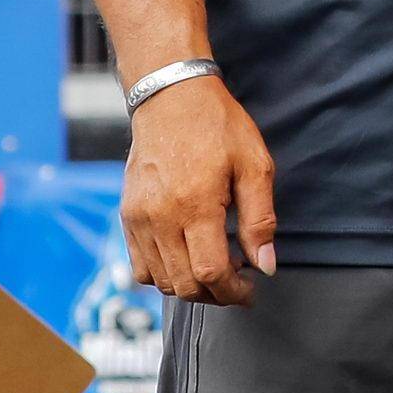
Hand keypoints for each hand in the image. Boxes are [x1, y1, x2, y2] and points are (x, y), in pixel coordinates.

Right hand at [123, 75, 276, 306]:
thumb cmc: (217, 126)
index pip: (211, 272)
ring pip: (160, 281)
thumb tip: (265, 266)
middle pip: (184, 284)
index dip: (233, 292)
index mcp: (195, 204)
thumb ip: (259, 219)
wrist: (171, 98)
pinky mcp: (127, 215)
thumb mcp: (254, 165)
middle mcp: (160, 217)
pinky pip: (140, 266)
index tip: (250, 291)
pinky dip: (163, 275)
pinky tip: (186, 260)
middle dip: (215, 295)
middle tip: (237, 283)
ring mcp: (138, 218)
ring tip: (214, 271)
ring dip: (190, 288)